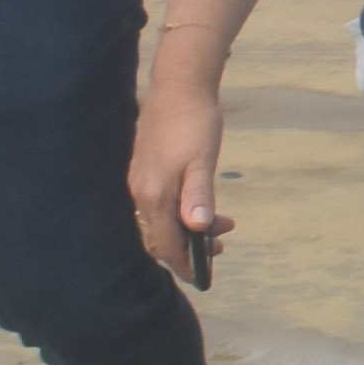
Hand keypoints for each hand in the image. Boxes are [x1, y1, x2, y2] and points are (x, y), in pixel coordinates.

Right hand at [130, 81, 228, 283]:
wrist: (179, 87)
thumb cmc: (195, 123)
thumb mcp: (203, 161)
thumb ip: (199, 196)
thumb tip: (197, 228)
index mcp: (154, 194)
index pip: (166, 244)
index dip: (185, 264)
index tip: (203, 277)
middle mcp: (140, 192)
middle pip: (161, 236)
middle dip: (191, 247)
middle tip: (222, 244)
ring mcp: (139, 181)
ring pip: (161, 220)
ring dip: (189, 228)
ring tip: (224, 222)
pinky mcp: (144, 172)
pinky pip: (158, 205)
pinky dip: (180, 213)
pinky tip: (200, 204)